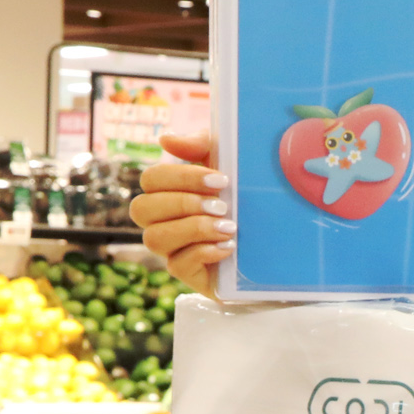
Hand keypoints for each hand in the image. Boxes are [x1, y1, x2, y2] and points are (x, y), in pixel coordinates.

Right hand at [129, 131, 232, 295]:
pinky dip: (204, 252)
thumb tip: (165, 139)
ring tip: (228, 227)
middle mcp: (160, 221)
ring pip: (154, 239)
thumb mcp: (225, 162)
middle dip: (184, 203)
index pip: (150, 179)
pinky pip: (177, 265)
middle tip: (223, 205)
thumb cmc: (241, 194)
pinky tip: (229, 247)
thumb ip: (199, 146)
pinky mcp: (187, 275)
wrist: (273, 239)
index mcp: (165, 192)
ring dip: (193, 228)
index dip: (181, 177)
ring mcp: (171, 250)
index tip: (221, 179)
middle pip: (141, 209)